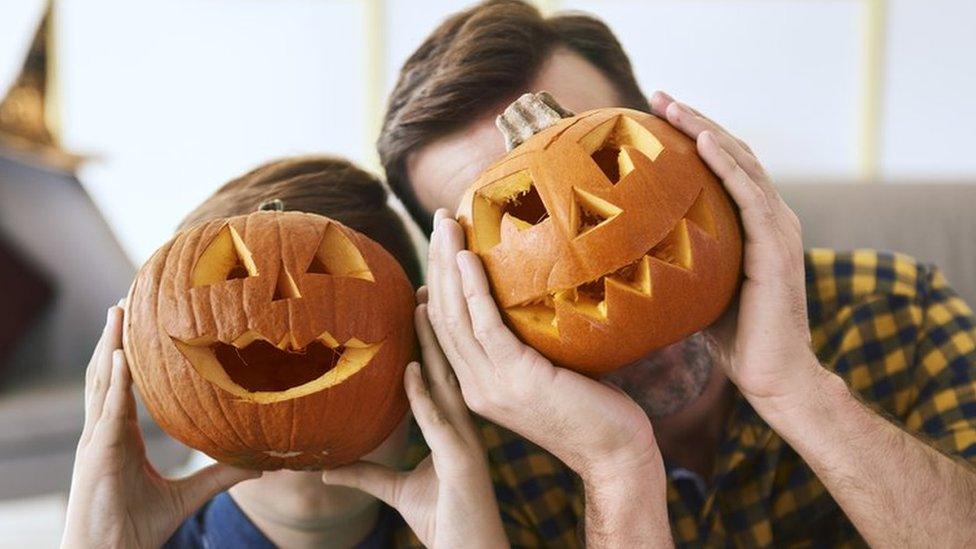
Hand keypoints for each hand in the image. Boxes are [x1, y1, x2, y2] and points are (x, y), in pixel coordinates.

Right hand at [61, 304, 261, 548]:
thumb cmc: (136, 528)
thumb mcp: (187, 495)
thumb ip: (220, 476)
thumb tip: (261, 467)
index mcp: (120, 435)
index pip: (121, 386)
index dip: (125, 355)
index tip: (135, 322)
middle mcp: (104, 432)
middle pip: (106, 375)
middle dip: (112, 339)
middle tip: (122, 301)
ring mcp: (97, 441)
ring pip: (102, 384)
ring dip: (109, 347)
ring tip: (117, 312)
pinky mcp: (99, 455)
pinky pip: (109, 413)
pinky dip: (115, 383)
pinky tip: (121, 357)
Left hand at [322, 294, 506, 548]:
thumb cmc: (445, 522)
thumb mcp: (398, 491)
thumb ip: (366, 475)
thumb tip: (325, 470)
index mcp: (455, 428)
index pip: (443, 373)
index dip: (432, 339)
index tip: (419, 302)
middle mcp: (464, 428)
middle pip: (450, 368)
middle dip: (437, 328)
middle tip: (423, 286)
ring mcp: (467, 443)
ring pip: (449, 384)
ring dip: (434, 347)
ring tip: (419, 309)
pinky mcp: (463, 463)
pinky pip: (439, 423)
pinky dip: (425, 396)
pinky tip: (414, 370)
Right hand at [425, 209, 661, 483]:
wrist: (613, 452)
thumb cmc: (590, 408)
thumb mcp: (544, 371)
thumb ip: (524, 343)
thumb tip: (530, 298)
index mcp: (476, 385)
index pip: (443, 328)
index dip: (437, 282)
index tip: (437, 246)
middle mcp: (474, 386)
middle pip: (441, 315)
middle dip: (436, 261)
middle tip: (440, 218)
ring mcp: (491, 385)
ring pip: (455, 315)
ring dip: (448, 263)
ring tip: (447, 223)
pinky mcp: (516, 378)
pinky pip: (485, 324)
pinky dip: (472, 287)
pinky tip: (468, 256)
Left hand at [648, 91, 826, 415]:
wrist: (774, 376)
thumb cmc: (734, 337)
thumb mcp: (695, 287)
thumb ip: (676, 261)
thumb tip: (622, 253)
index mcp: (754, 225)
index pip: (723, 168)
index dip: (694, 137)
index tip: (656, 117)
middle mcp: (771, 218)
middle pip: (732, 154)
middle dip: (695, 121)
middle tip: (658, 97)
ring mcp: (778, 229)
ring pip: (741, 163)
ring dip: (706, 128)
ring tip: (671, 105)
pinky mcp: (776, 246)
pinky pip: (751, 194)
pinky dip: (727, 163)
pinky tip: (703, 140)